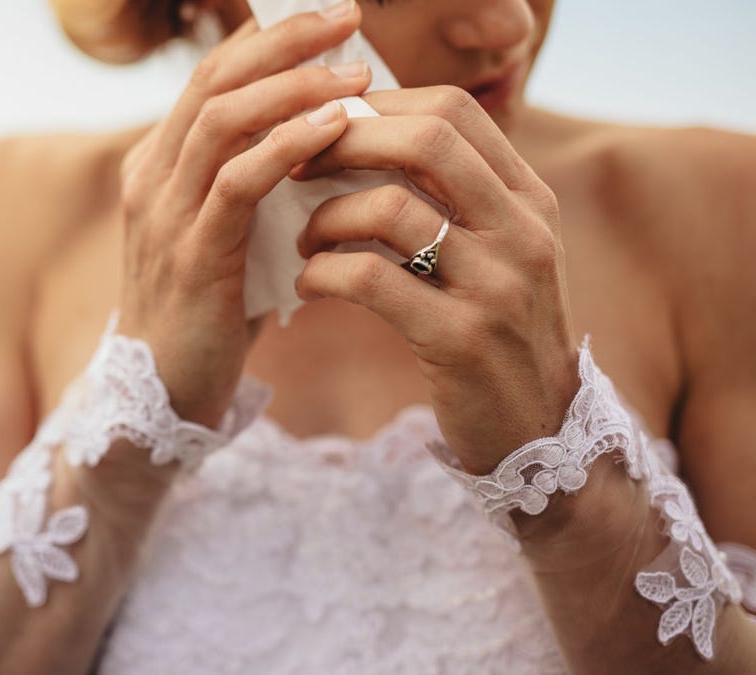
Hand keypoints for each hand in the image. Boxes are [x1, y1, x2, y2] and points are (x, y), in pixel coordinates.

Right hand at [116, 0, 371, 427]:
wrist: (165, 393)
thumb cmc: (211, 312)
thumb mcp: (230, 233)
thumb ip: (258, 185)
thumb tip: (332, 138)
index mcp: (160, 165)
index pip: (213, 76)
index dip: (269, 39)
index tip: (332, 18)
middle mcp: (152, 177)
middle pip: (215, 80)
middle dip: (285, 41)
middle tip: (347, 15)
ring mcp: (165, 215)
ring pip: (223, 121)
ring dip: (294, 88)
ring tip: (357, 75)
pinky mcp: (192, 256)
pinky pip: (238, 183)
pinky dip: (287, 148)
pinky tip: (335, 131)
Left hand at [292, 85, 581, 474]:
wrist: (538, 429)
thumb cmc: (497, 331)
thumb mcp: (500, 253)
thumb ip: (457, 196)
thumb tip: (369, 135)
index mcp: (528, 199)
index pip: (453, 110)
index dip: (379, 105)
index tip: (327, 128)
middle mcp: (522, 231)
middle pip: (425, 139)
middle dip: (344, 142)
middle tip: (296, 168)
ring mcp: (496, 285)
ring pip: (389, 208)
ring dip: (325, 217)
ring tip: (303, 241)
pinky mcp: (460, 339)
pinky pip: (370, 280)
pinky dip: (322, 274)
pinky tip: (308, 284)